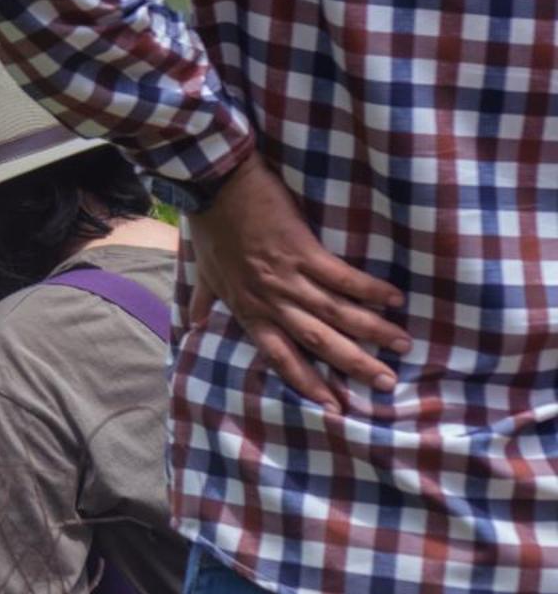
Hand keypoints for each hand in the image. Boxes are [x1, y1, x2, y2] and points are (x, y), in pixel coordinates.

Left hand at [187, 154, 409, 411]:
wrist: (214, 187)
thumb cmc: (211, 228)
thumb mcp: (203, 272)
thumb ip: (202, 300)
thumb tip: (191, 323)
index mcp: (248, 310)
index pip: (280, 356)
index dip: (306, 382)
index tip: (333, 407)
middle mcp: (269, 301)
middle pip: (316, 341)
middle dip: (353, 364)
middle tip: (385, 383)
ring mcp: (286, 277)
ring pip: (334, 313)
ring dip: (371, 330)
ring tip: (402, 346)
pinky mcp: (300, 250)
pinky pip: (340, 277)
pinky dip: (368, 289)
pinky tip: (393, 300)